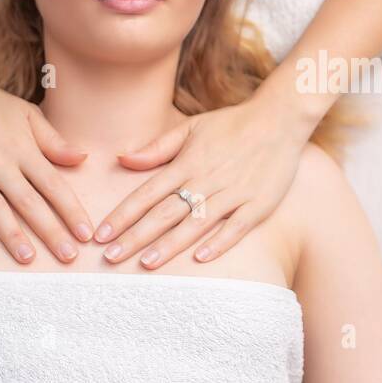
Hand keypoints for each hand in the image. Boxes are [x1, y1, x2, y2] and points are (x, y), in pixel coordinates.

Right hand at [0, 70, 93, 261]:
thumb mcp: (27, 115)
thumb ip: (54, 141)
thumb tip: (83, 158)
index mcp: (22, 149)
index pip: (53, 185)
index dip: (70, 211)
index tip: (86, 234)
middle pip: (29, 203)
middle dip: (50, 231)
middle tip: (68, 257)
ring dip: (12, 235)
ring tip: (28, 259)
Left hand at [94, 94, 313, 266]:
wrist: (280, 118)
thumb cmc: (232, 124)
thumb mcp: (191, 128)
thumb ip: (157, 147)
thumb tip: (122, 159)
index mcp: (187, 163)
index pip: (147, 193)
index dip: (123, 215)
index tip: (101, 235)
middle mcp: (206, 180)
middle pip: (165, 213)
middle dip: (135, 236)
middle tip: (110, 258)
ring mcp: (233, 193)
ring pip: (196, 223)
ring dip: (169, 244)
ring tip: (145, 263)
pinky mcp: (258, 204)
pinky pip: (236, 227)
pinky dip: (219, 242)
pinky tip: (199, 258)